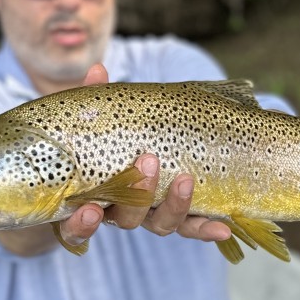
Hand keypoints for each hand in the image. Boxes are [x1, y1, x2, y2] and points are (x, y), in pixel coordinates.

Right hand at [57, 64, 232, 250]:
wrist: (139, 148)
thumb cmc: (106, 136)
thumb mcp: (98, 118)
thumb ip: (93, 99)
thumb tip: (99, 70)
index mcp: (91, 196)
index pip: (76, 226)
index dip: (81, 224)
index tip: (89, 211)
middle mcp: (121, 212)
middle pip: (126, 219)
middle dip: (138, 195)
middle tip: (147, 162)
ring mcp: (152, 214)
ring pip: (160, 224)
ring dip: (174, 205)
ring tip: (185, 179)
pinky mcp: (180, 214)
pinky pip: (191, 226)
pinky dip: (205, 229)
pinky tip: (222, 228)